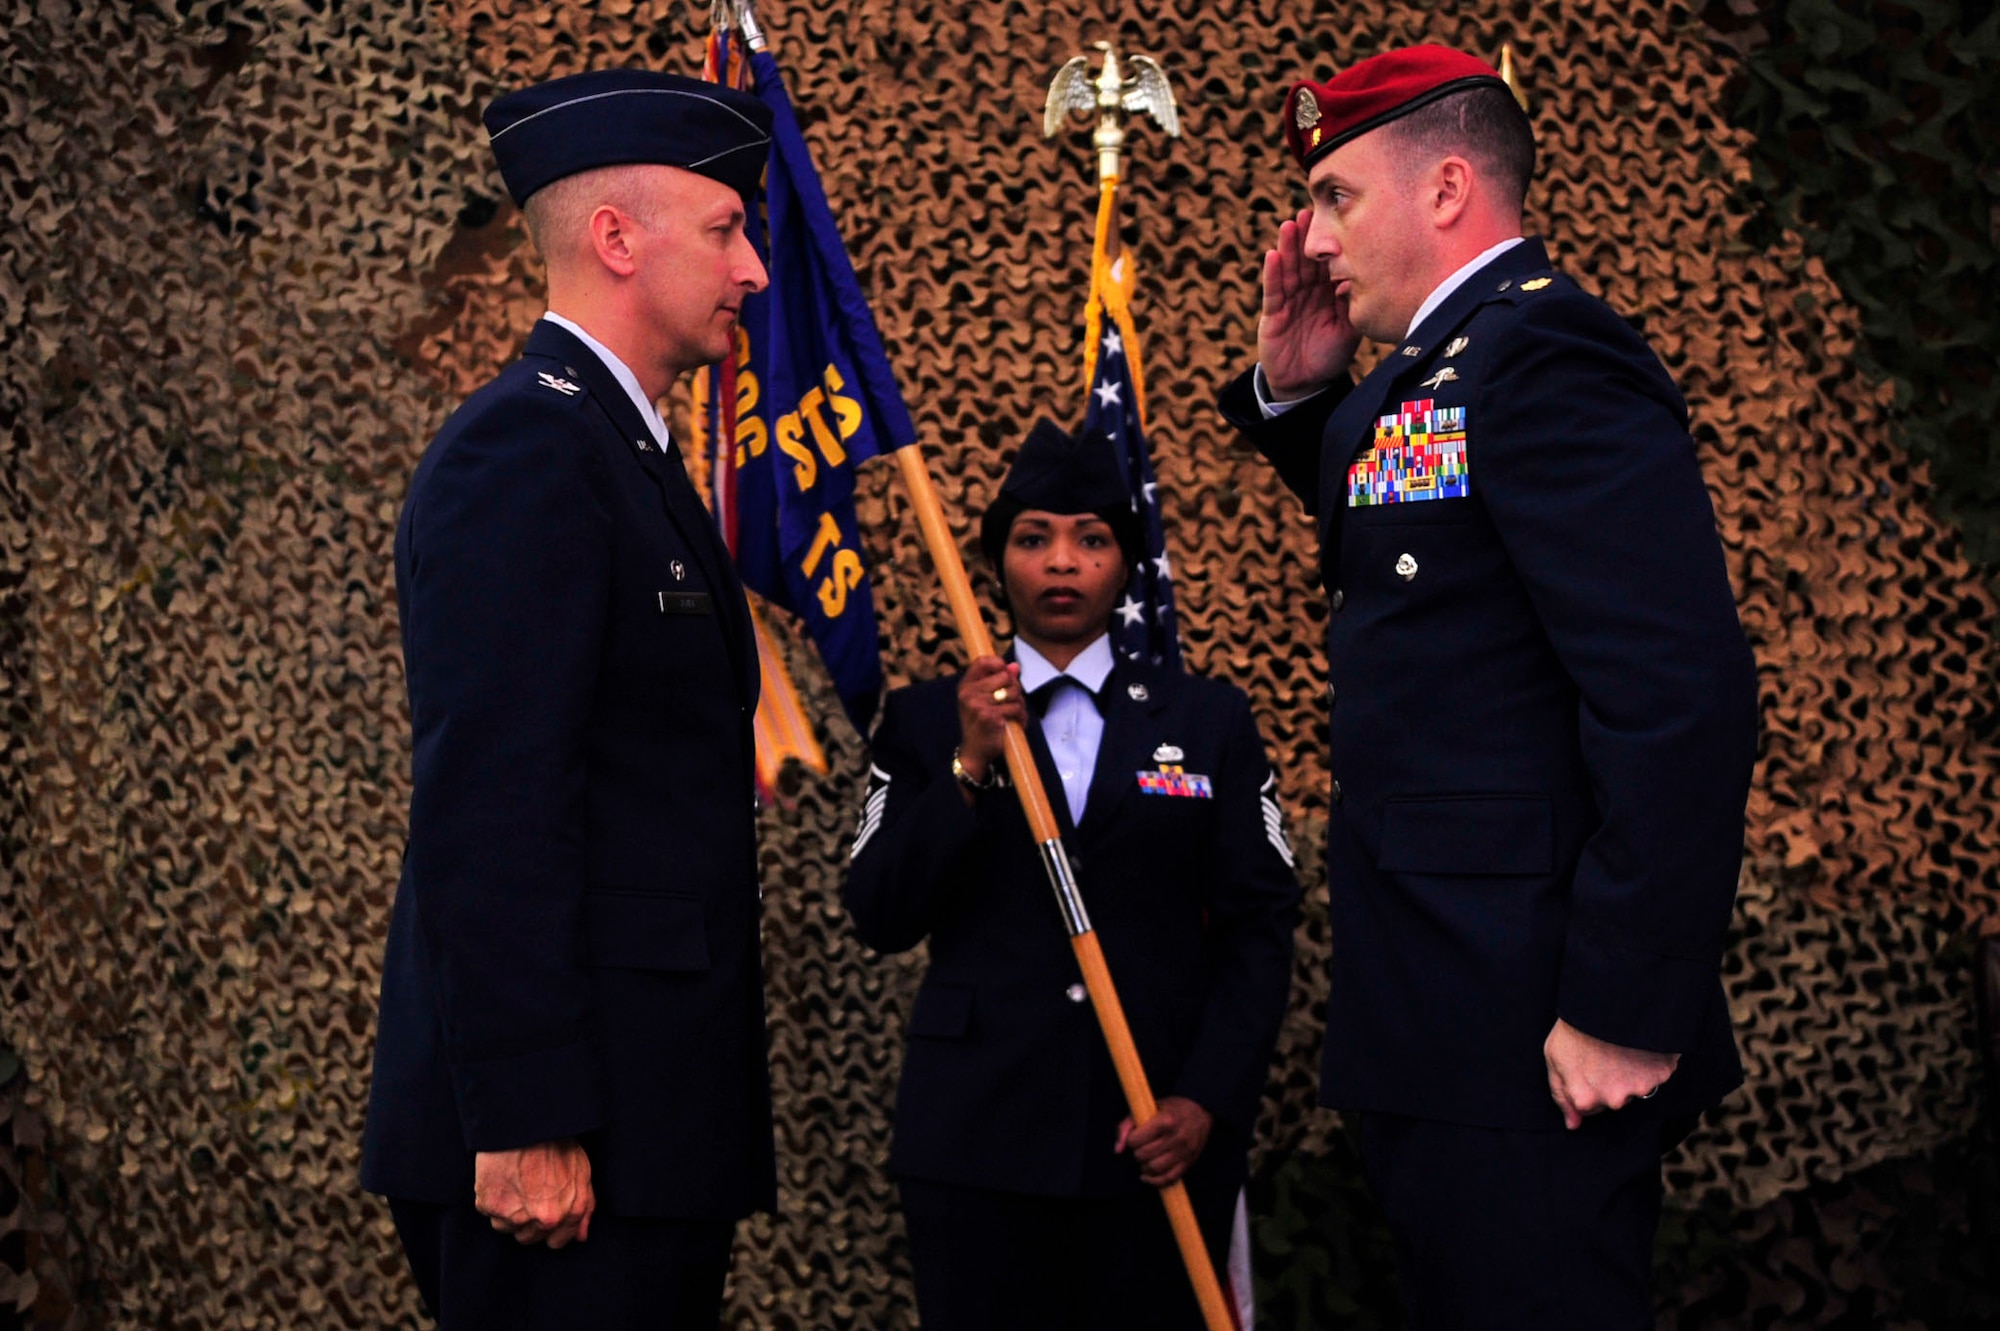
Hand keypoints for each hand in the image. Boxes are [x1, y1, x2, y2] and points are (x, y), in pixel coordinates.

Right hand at [474, 1139, 594, 1247]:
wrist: (525, 1124)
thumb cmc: (555, 1143)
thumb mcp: (582, 1171)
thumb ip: (584, 1207)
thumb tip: (580, 1236)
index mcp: (568, 1212)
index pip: (556, 1242)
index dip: (550, 1229)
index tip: (543, 1215)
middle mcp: (543, 1219)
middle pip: (528, 1238)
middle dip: (528, 1221)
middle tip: (527, 1194)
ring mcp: (514, 1215)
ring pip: (507, 1228)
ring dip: (508, 1213)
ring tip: (514, 1184)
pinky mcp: (490, 1206)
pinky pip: (489, 1213)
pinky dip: (493, 1200)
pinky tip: (502, 1179)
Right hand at [954, 656, 1025, 799]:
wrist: (975, 752)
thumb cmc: (981, 723)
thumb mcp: (984, 700)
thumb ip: (998, 681)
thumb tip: (1014, 666)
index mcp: (966, 686)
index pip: (982, 661)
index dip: (999, 663)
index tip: (1006, 673)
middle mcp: (969, 693)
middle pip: (1005, 677)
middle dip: (1014, 688)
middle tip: (1011, 702)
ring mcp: (978, 705)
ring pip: (1013, 693)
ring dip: (1019, 704)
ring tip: (1014, 713)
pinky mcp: (990, 717)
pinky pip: (1016, 708)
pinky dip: (1021, 716)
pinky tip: (1016, 723)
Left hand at [1114, 1096, 1212, 1185]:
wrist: (1200, 1110)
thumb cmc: (1171, 1108)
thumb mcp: (1149, 1108)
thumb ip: (1127, 1125)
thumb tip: (1118, 1149)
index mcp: (1165, 1120)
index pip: (1135, 1140)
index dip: (1131, 1139)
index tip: (1135, 1136)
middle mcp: (1176, 1137)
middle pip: (1143, 1155)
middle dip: (1137, 1152)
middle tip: (1141, 1147)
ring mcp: (1184, 1151)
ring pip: (1154, 1169)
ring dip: (1144, 1167)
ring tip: (1146, 1159)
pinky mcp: (1189, 1162)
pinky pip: (1168, 1179)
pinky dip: (1155, 1181)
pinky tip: (1148, 1175)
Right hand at [1257, 207, 1359, 399]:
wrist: (1307, 384)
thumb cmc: (1330, 356)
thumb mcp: (1350, 329)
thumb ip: (1354, 305)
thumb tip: (1365, 276)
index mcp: (1327, 293)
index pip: (1327, 263)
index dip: (1329, 243)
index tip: (1335, 219)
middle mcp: (1307, 293)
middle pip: (1306, 260)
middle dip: (1306, 237)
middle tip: (1308, 212)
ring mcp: (1289, 302)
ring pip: (1289, 270)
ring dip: (1288, 248)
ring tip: (1289, 225)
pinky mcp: (1273, 315)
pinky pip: (1273, 292)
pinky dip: (1273, 274)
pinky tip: (1273, 255)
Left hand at [1544, 1018, 1679, 1129]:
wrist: (1606, 1004)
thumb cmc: (1575, 1028)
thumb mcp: (1555, 1058)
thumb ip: (1561, 1095)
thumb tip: (1573, 1125)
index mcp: (1585, 1099)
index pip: (1588, 1108)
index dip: (1587, 1085)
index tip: (1586, 1065)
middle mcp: (1613, 1100)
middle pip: (1614, 1100)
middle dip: (1610, 1082)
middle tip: (1604, 1053)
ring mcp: (1639, 1088)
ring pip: (1637, 1087)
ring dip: (1632, 1071)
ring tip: (1620, 1045)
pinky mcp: (1661, 1073)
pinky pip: (1658, 1072)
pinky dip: (1652, 1061)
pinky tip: (1640, 1043)